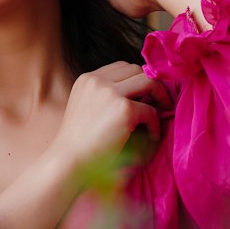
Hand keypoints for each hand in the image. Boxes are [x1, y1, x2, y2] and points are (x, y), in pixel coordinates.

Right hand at [51, 61, 169, 172]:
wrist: (69, 161)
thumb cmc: (79, 142)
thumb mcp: (86, 107)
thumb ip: (105, 95)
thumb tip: (142, 92)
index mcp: (87, 79)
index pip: (121, 67)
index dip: (135, 80)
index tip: (143, 96)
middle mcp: (98, 81)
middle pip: (136, 69)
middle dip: (149, 85)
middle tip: (156, 104)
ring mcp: (111, 93)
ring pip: (149, 81)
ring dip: (160, 96)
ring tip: (160, 114)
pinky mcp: (124, 109)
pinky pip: (151, 111)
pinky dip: (155, 124)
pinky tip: (151, 135)